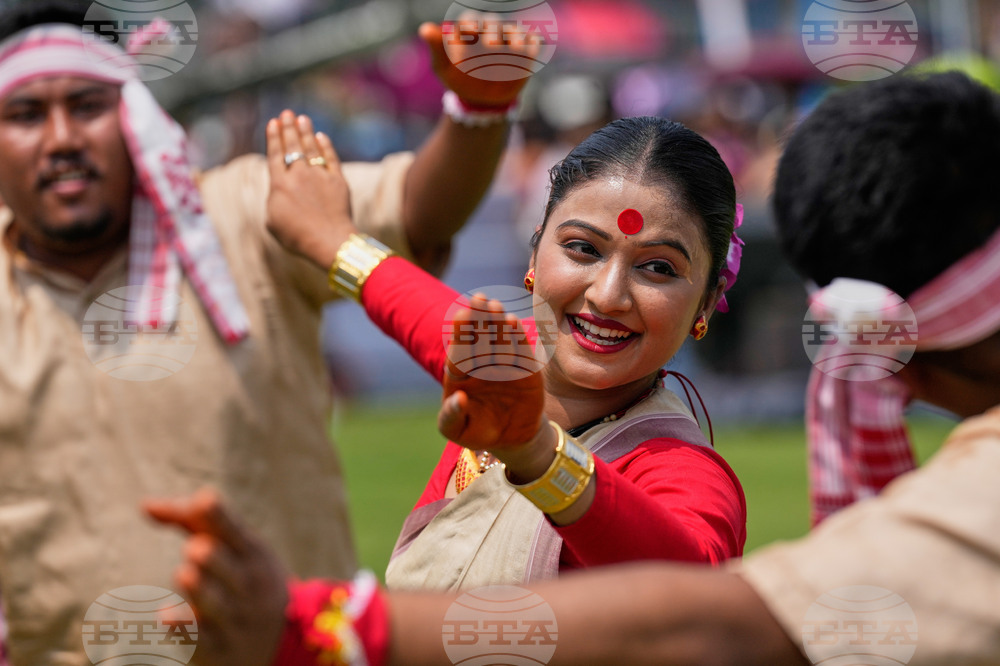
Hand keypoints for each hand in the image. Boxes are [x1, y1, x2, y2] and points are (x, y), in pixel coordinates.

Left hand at [144, 490, 287, 665]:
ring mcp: (235, 618)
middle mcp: (247, 584)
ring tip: (186, 574)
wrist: (282, 642)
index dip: (217, 514)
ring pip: (212, 600)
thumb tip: (144, 504)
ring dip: (198, 586)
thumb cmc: (245, 579)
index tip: (205, 501)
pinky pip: (198, 638)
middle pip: (222, 563)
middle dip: (206, 554)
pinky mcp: (218, 649)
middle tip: (195, 550)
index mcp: (252, 553)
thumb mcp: (235, 548)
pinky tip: (166, 616)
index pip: (233, 529)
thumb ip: (191, 521)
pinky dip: (182, 627)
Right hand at [266, 110, 354, 269]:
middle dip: (289, 128)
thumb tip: (279, 188)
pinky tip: (322, 137)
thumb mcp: (272, 221)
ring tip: (302, 119)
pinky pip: (331, 159)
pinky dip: (326, 146)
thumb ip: (273, 199)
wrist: (328, 242)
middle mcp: (298, 175)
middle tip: (287, 113)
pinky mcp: (338, 181)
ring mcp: (320, 177)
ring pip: (311, 148)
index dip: (274, 137)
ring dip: (306, 132)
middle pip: (293, 146)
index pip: (275, 154)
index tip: (273, 122)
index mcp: (279, 184)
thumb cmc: (297, 237)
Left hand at [420, 21, 535, 107]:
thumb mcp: (444, 67)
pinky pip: (533, 43)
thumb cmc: (460, 79)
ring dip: (516, 38)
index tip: (470, 33)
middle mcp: (491, 30)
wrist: (481, 100)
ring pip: (515, 31)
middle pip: (493, 24)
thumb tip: (424, 29)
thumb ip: (437, 48)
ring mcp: (510, 40)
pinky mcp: (526, 52)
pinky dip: (533, 45)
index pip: (470, 20)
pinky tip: (531, 51)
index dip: (471, 25)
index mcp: (470, 30)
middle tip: (491, 47)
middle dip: (493, 33)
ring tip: (515, 50)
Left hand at [438, 295, 547, 462]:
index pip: (458, 351)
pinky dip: (517, 337)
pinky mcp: (524, 368)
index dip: (460, 333)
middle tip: (479, 299)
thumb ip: (451, 417)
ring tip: (495, 307)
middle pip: (478, 338)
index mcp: (459, 374)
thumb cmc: (478, 431)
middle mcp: (480, 363)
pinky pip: (520, 350)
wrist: (512, 438)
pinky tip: (513, 322)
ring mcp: (502, 363)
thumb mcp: (458, 432)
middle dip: (478, 318)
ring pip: (499, 338)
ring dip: (497, 322)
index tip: (461, 315)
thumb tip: (458, 397)